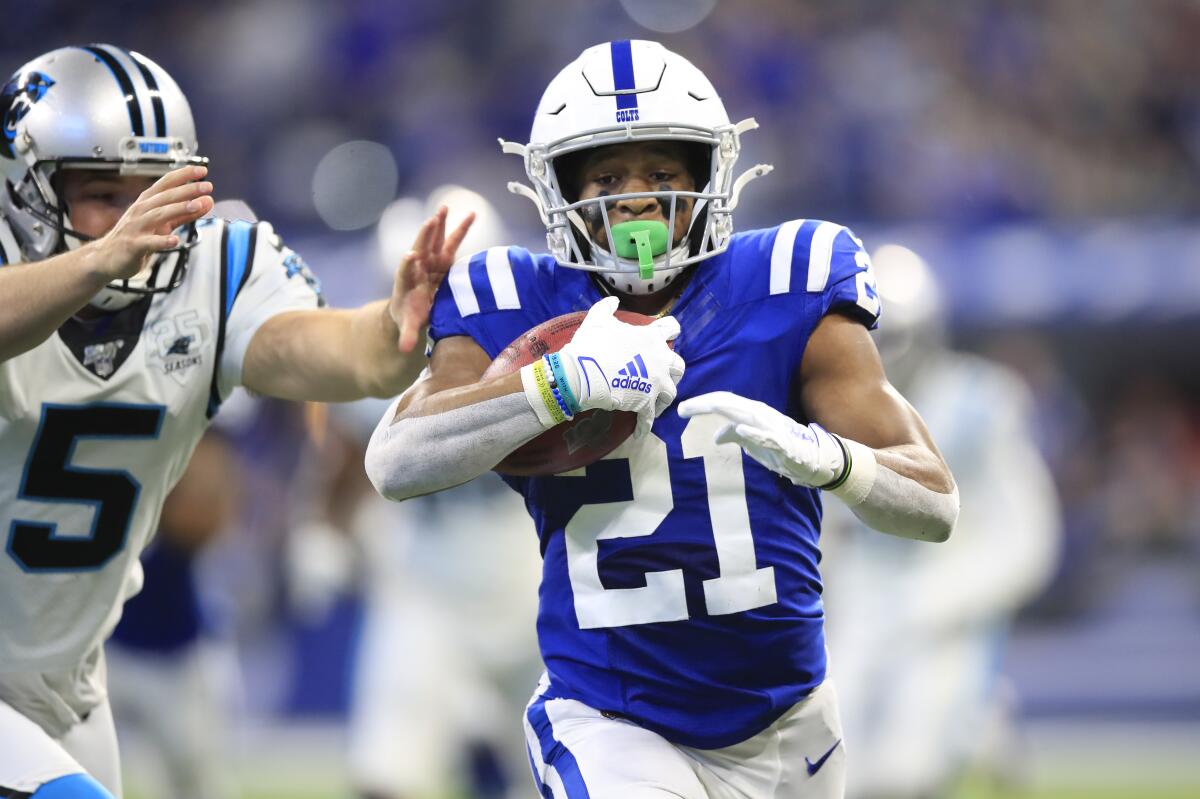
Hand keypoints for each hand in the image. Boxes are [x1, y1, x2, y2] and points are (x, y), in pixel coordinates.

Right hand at [89, 165, 213, 281]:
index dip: (183, 175)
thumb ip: (185, 214)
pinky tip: (175, 240)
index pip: (166, 183)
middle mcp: (141, 211)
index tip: (202, 170)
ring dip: (178, 209)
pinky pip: (149, 242)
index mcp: (148, 202)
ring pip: (158, 215)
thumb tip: (208, 201)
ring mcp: (136, 227)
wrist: (107, 258)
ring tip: (196, 206)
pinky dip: (162, 241)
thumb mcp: (162, 223)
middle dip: (187, 190)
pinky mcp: (134, 245)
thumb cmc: (136, 237)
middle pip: (165, 197)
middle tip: (206, 186)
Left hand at [389, 206, 475, 351]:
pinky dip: (460, 229)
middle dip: (424, 236)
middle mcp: (418, 268)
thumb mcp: (408, 326)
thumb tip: (404, 350)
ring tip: (444, 208)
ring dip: (440, 225)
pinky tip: (472, 214)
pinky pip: (452, 243)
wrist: (412, 307)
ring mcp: (431, 261)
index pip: (405, 272)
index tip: (410, 256)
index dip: (407, 265)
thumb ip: (407, 336)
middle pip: (420, 249)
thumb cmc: (409, 315)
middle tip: (430, 221)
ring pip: (435, 241)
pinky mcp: (443, 260)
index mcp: (407, 284)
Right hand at [558, 296, 685, 436]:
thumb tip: (613, 301)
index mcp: (650, 337)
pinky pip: (650, 418)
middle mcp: (659, 359)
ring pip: (671, 392)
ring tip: (654, 403)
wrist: (582, 373)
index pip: (672, 328)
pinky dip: (645, 426)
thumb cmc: (590, 345)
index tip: (671, 335)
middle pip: (678, 365)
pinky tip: (639, 434)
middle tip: (661, 374)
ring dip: (663, 398)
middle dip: (672, 370)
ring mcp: (656, 382)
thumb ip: (607, 308)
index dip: (671, 331)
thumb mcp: (597, 320)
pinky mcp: (647, 403)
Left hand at [677, 391, 845, 486]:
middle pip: (729, 403)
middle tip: (682, 409)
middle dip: (705, 404)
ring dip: (724, 410)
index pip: (723, 402)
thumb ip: (733, 436)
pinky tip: (740, 429)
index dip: (702, 404)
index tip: (681, 410)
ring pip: (746, 413)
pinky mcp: (783, 443)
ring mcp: (772, 427)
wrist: (812, 459)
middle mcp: (760, 414)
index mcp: (751, 412)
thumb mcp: (751, 442)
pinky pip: (767, 436)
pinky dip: (753, 432)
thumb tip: (716, 436)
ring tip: (704, 407)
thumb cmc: (780, 448)